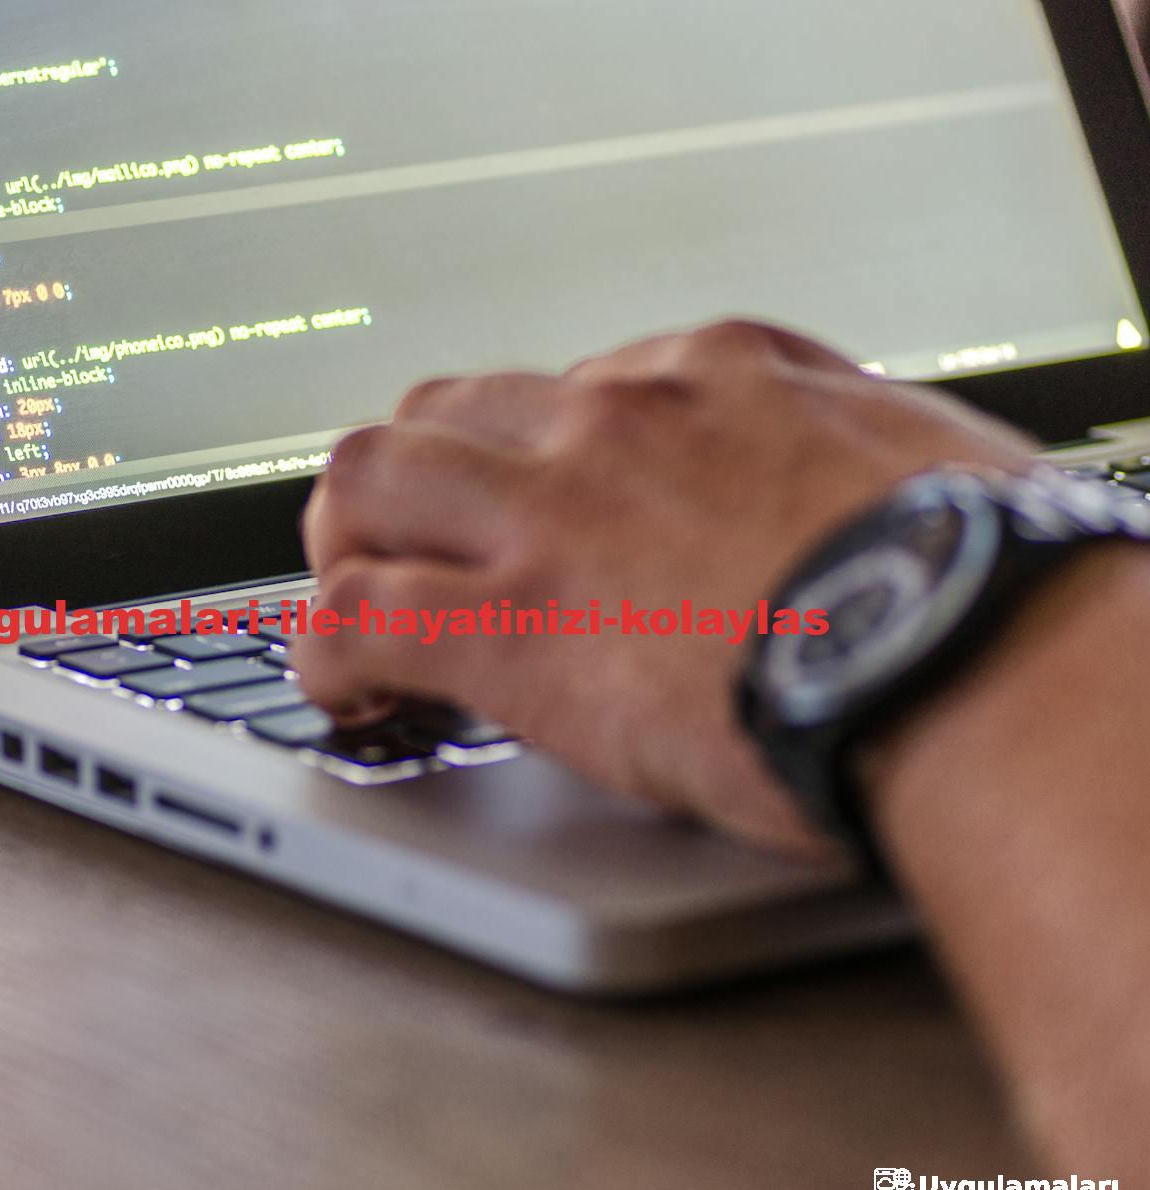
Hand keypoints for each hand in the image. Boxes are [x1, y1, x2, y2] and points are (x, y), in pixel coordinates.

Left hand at [295, 320, 1036, 854]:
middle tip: (411, 547)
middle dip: (410, 481)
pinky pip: (356, 619)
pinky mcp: (510, 628)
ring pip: (368, 483)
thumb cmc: (980, 575)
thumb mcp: (927, 455)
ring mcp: (549, 519)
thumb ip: (851, 451)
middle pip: (444, 410)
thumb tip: (848, 480)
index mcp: (713, 376)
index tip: (538, 516)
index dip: (535, 462)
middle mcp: (612, 424)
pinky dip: (328, 656)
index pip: (571, 390)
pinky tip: (348, 695)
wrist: (969, 655)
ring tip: (354, 605)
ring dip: (344, 545)